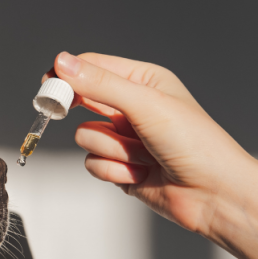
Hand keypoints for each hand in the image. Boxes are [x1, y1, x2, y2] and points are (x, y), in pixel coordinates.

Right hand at [51, 52, 257, 258]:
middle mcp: (131, 107)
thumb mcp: (145, 104)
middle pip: (81, 100)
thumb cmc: (195, 143)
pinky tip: (139, 173)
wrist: (213, 195)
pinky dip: (112, 170)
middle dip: (77, 111)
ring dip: (109, 148)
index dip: (66, 75)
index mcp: (143, 81)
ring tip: (139, 154)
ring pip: (84, 136)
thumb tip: (63, 63)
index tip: (47, 86)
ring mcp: (123, 137)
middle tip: (57, 111)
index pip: (92, 67)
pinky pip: (92, 162)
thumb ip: (100, 84)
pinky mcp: (119, 165)